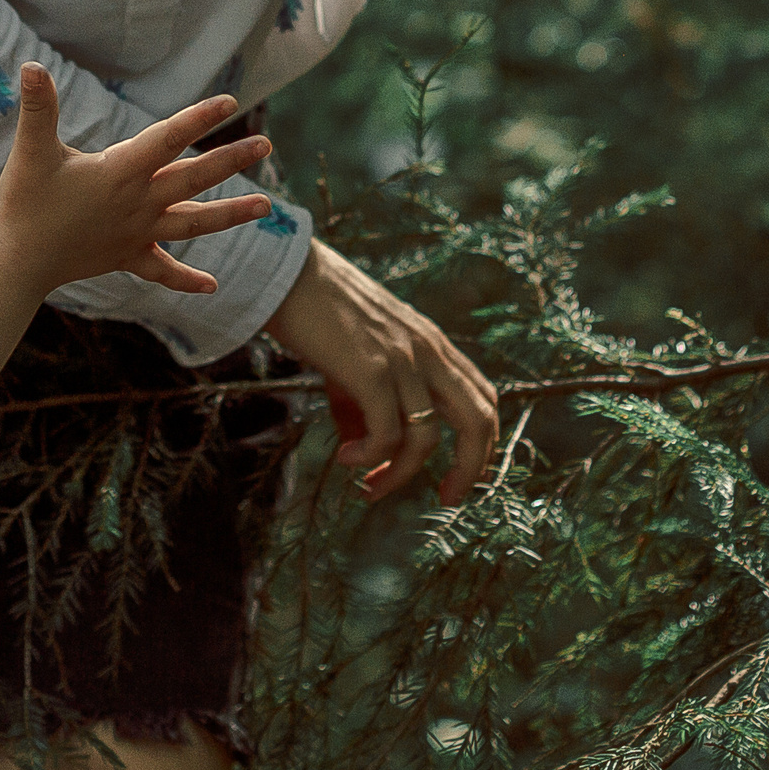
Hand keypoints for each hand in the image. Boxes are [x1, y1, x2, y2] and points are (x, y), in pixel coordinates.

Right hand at [0, 66, 272, 296]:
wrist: (18, 262)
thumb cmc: (24, 203)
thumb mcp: (31, 150)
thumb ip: (37, 107)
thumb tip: (30, 65)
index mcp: (120, 173)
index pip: (168, 139)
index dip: (198, 118)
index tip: (229, 101)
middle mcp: (138, 203)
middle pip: (194, 179)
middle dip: (231, 161)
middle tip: (266, 144)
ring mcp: (136, 233)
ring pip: (193, 224)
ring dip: (229, 215)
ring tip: (266, 206)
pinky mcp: (126, 257)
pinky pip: (162, 269)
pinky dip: (185, 278)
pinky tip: (212, 287)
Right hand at [266, 238, 497, 503]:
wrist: (285, 271)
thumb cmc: (315, 309)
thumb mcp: (354, 354)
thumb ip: (361, 403)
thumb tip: (360, 452)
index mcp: (431, 343)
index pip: (483, 397)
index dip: (482, 444)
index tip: (456, 473)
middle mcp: (427, 351)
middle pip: (479, 421)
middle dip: (471, 470)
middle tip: (446, 498)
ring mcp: (402, 360)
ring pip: (427, 439)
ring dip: (399, 475)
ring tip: (368, 486)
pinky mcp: (371, 371)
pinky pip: (386, 434)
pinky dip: (370, 458)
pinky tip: (346, 458)